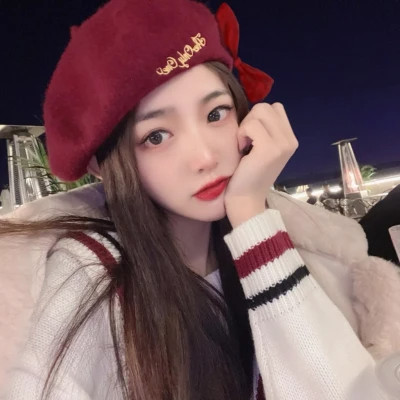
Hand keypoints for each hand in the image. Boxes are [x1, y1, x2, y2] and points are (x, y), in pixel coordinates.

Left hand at [224, 103, 297, 226]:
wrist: (246, 199)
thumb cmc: (248, 174)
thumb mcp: (262, 149)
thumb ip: (265, 130)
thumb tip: (253, 112)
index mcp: (290, 139)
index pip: (275, 108)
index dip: (258, 118)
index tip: (252, 138)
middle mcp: (290, 140)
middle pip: (266, 106)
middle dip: (250, 120)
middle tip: (246, 141)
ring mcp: (282, 144)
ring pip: (259, 111)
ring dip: (245, 126)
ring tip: (244, 145)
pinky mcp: (270, 149)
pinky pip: (251, 125)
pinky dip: (241, 134)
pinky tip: (241, 150)